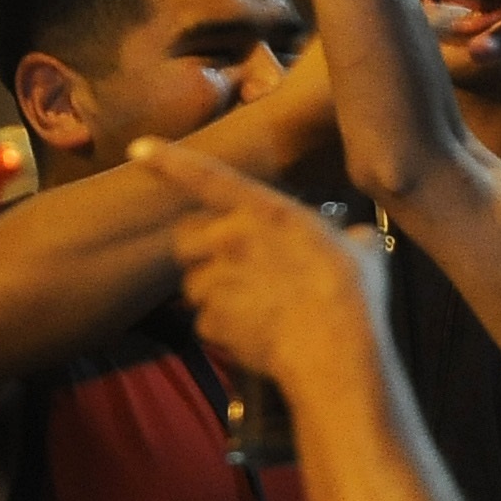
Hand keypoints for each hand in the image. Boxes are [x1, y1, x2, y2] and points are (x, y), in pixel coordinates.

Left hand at [131, 133, 381, 397]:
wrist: (334, 350)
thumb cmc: (352, 296)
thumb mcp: (362, 253)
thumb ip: (351, 238)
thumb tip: (360, 238)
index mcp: (264, 212)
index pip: (207, 176)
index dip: (169, 160)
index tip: (138, 149)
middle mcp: (230, 239)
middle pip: (188, 239)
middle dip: (201, 252)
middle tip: (234, 268)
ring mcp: (216, 280)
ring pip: (194, 284)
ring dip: (214, 293)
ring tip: (256, 308)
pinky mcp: (210, 320)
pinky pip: (206, 322)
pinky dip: (225, 330)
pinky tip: (258, 335)